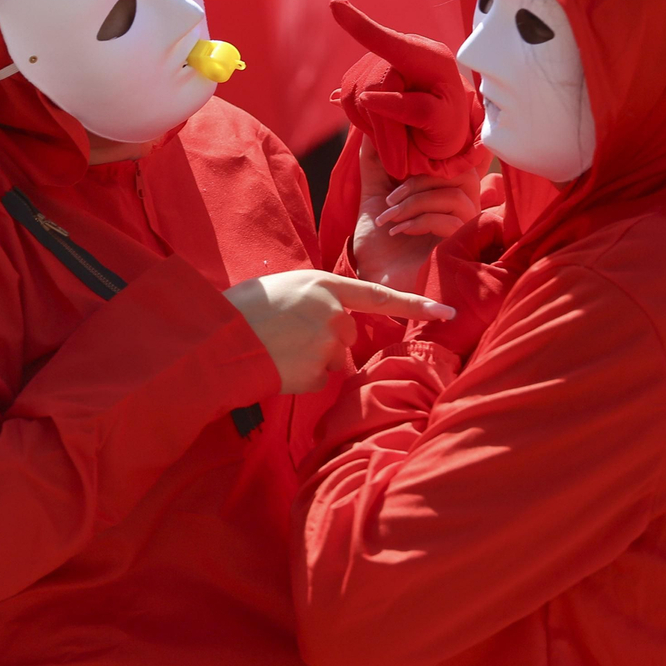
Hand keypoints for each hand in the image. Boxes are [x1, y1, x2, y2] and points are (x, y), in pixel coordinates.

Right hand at [224, 270, 455, 393]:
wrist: (217, 336)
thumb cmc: (246, 307)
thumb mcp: (288, 286)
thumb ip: (319, 299)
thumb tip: (337, 326)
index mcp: (326, 286)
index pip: (381, 296)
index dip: (417, 304)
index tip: (448, 312)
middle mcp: (333, 315)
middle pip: (346, 335)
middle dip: (325, 340)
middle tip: (286, 334)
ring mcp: (325, 346)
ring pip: (332, 360)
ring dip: (311, 359)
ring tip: (277, 348)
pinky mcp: (314, 374)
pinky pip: (318, 380)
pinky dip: (301, 377)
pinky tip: (277, 364)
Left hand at [352, 136, 480, 290]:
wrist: (376, 280)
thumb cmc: (380, 243)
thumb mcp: (375, 196)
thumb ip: (376, 164)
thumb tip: (370, 129)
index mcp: (445, 192)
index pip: (455, 160)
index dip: (431, 155)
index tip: (398, 161)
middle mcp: (461, 208)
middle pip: (459, 174)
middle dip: (419, 181)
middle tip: (389, 197)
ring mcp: (463, 228)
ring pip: (454, 197)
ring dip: (415, 202)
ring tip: (389, 216)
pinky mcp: (460, 247)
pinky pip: (450, 221)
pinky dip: (419, 221)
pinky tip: (397, 231)